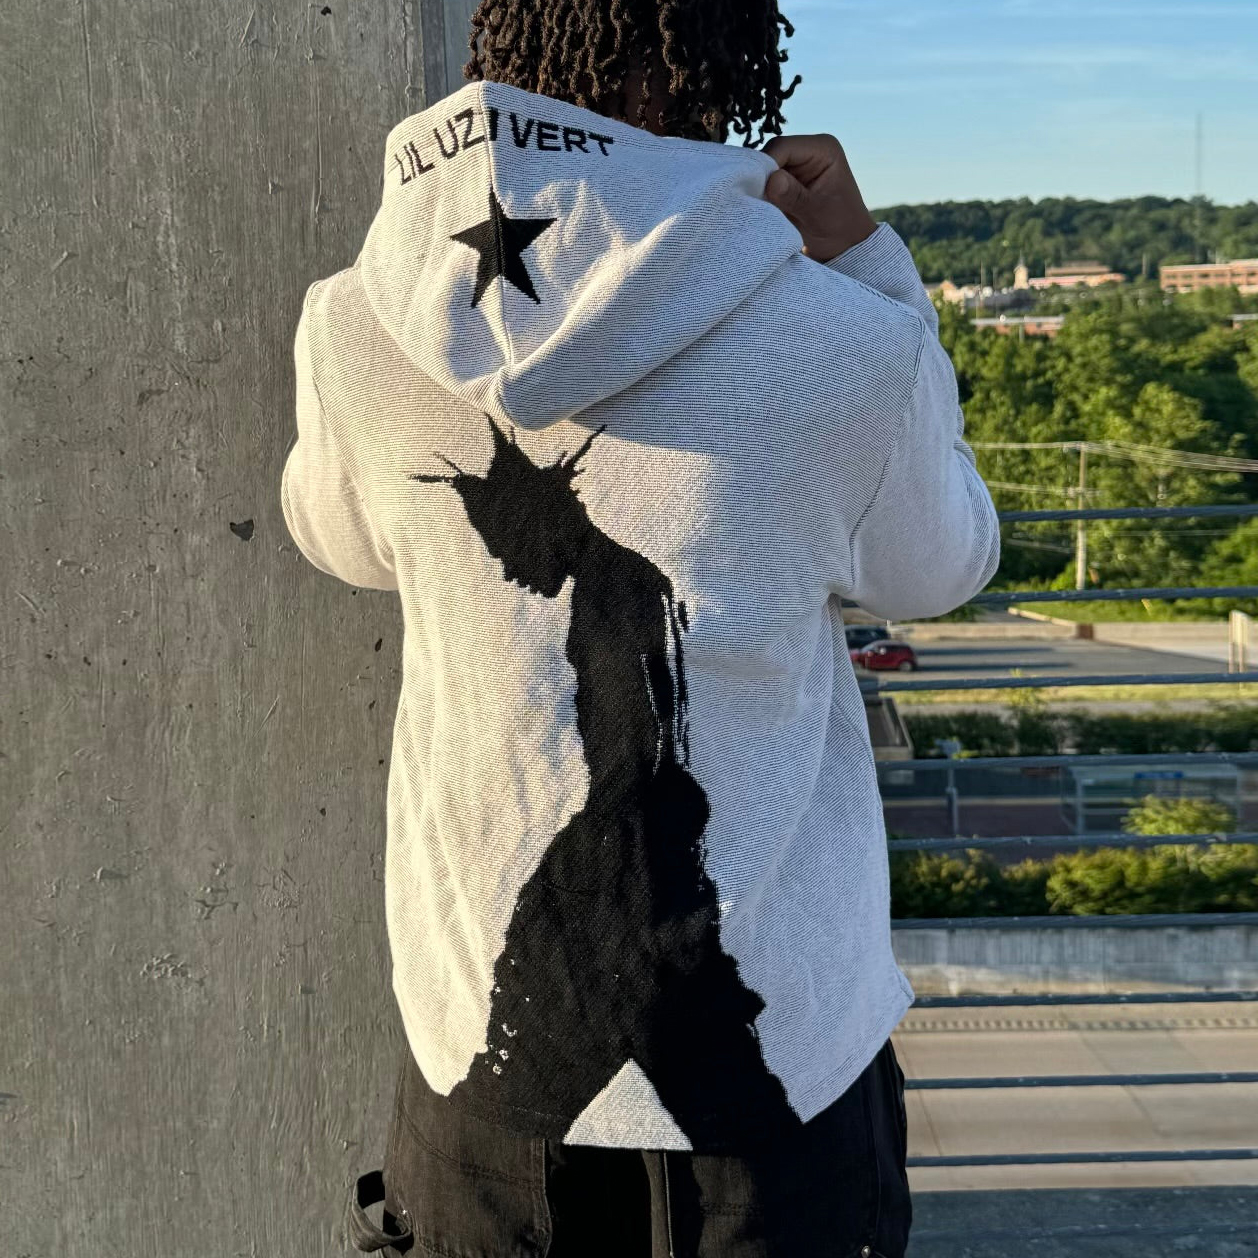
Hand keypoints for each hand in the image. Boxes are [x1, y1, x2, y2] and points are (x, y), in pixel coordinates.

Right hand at [761, 133, 877, 264]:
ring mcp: (797, 165)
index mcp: (823, 149)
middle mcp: (808, 151)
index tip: (757, 191)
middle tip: (753, 201)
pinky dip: (761, 195)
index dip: (766, 165)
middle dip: (760, 177)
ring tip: (758, 207)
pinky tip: (760, 208)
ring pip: (764, 169)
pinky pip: (765, 182)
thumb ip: (794, 197)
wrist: (845, 247)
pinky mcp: (788, 181)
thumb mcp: (817, 214)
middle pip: (770, 155)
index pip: (783, 147)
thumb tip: (772, 181)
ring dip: (759, 188)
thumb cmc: (839, 230)